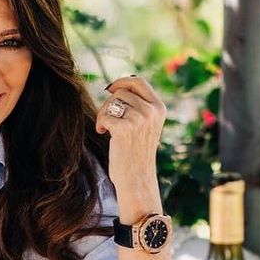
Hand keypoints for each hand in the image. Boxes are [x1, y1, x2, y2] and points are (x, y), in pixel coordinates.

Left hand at [95, 75, 165, 214]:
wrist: (136, 177)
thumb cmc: (136, 151)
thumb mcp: (145, 125)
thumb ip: (138, 105)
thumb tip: (117, 85)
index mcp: (159, 108)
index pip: (138, 82)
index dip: (122, 82)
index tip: (110, 89)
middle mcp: (152, 111)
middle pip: (122, 91)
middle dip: (109, 102)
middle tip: (107, 117)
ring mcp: (140, 118)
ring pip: (112, 102)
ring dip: (104, 113)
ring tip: (106, 127)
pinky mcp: (125, 127)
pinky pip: (105, 115)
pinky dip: (101, 123)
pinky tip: (103, 133)